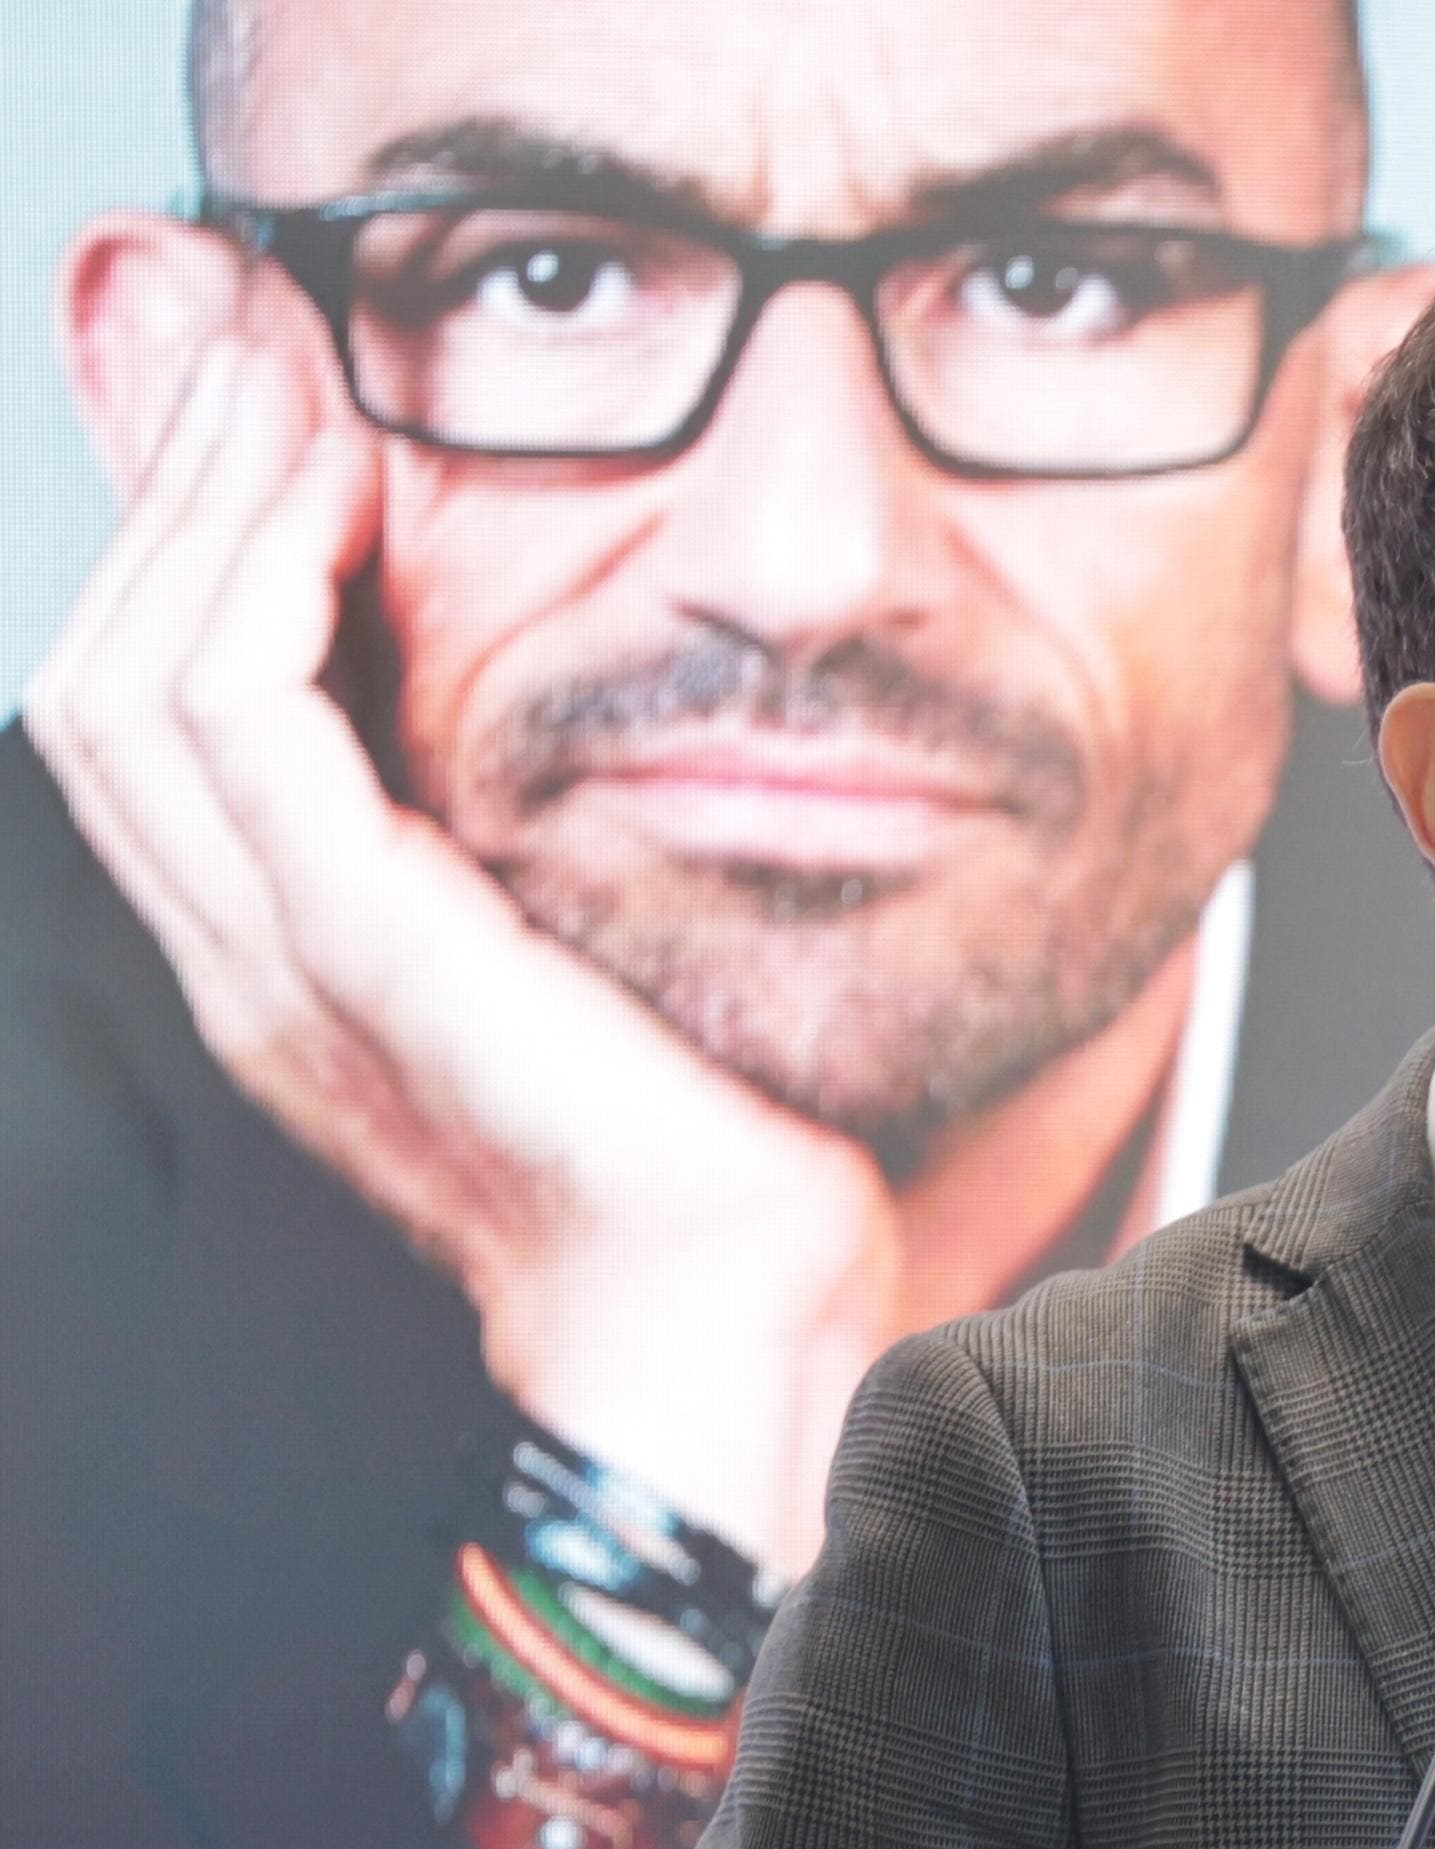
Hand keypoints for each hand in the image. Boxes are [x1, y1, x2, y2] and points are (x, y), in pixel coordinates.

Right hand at [24, 315, 897, 1571]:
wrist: (743, 1326)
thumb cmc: (715, 1167)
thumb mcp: (605, 972)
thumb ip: (544, 862)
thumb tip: (589, 722)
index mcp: (301, 973)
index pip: (159, 729)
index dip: (191, 564)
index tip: (279, 427)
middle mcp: (259, 969)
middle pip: (109, 681)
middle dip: (168, 500)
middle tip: (251, 354)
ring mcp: (291, 968)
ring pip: (139, 682)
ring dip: (199, 513)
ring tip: (278, 390)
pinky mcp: (367, 959)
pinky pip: (238, 731)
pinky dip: (263, 592)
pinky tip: (333, 500)